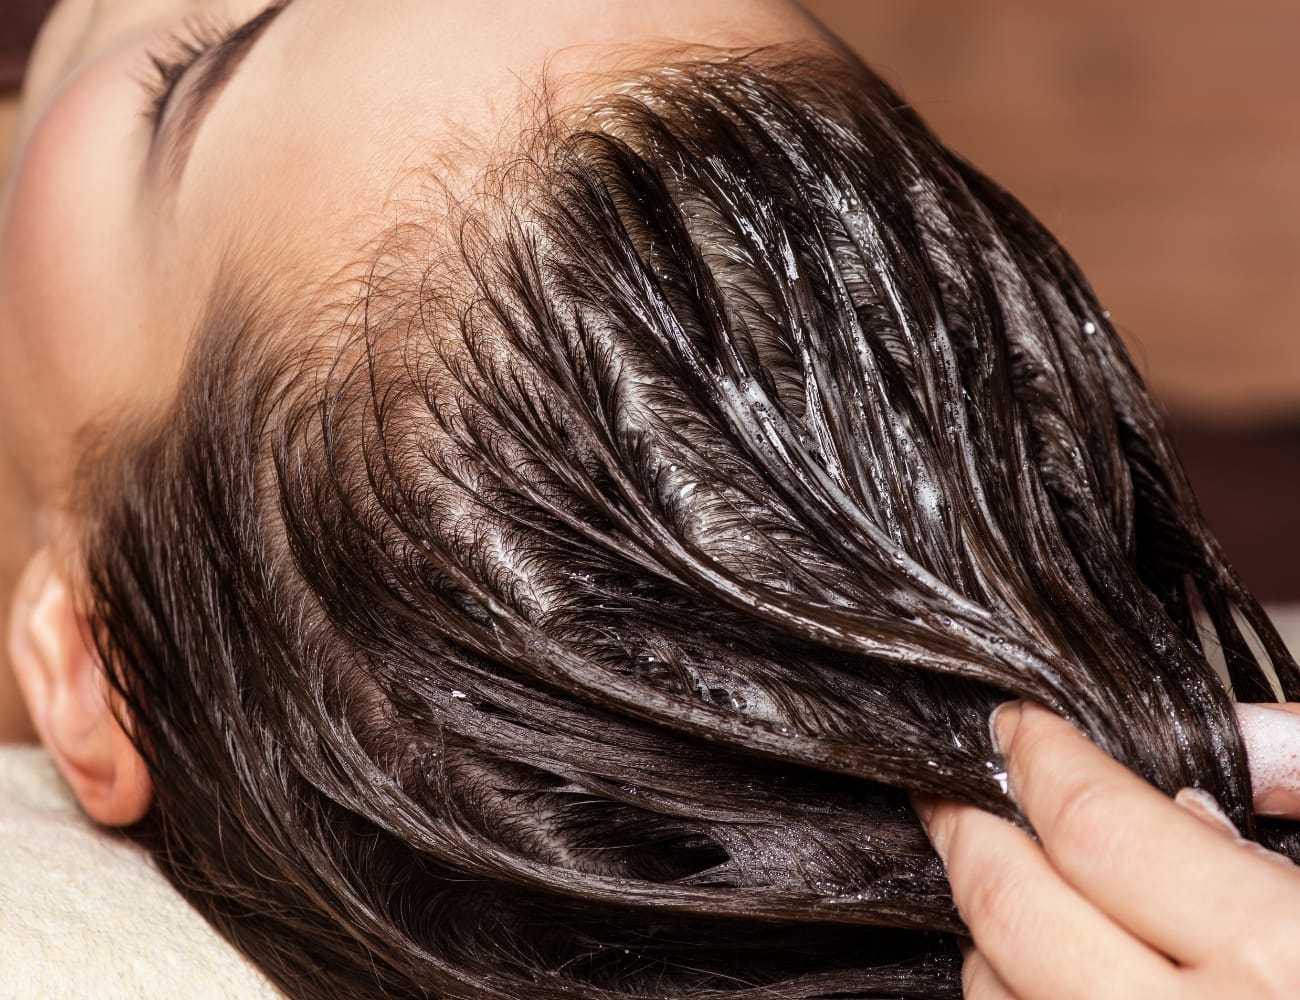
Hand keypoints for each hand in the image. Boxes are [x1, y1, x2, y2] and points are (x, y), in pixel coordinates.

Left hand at [914, 701, 1299, 998]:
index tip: (1019, 727)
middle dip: (969, 831)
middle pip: (1016, 913)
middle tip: (955, 791)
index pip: (1102, 830)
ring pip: (998, 999)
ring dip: (988, 931)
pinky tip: (1046, 981)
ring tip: (1014, 887)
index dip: (1044, 758)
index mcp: (1286, 970)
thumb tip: (1241, 745)